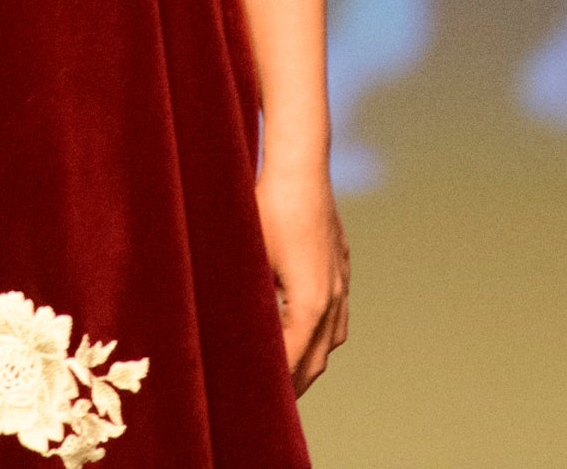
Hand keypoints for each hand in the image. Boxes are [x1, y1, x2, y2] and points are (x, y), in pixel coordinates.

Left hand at [256, 160, 349, 395]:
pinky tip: (304, 333)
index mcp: (311, 303)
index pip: (292, 361)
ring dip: (308, 360)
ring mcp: (341, 282)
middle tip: (266, 401)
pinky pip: (336, 315)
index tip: (254, 400)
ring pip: (331, 339)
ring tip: (284, 374)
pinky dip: (320, 334)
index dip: (273, 384)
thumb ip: (245, 304)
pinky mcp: (340, 266)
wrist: (300, 166)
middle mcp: (333, 298)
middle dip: (293, 382)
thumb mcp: (247, 258)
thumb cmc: (266, 208)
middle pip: (316, 359)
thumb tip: (225, 338)